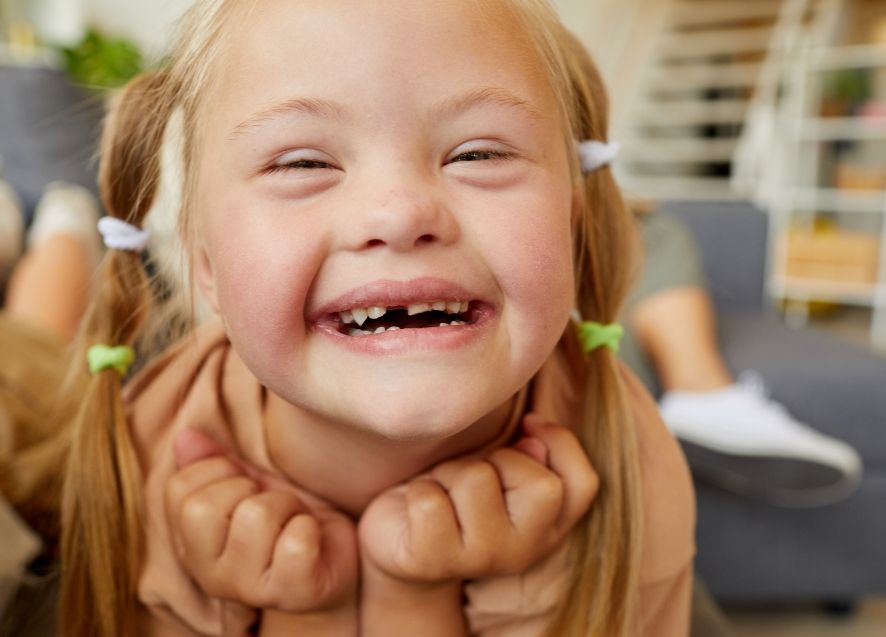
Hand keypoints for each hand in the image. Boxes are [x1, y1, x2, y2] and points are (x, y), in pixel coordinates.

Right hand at [164, 429, 358, 615]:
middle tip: (272, 504)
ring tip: (294, 519)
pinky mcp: (292, 594)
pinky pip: (295, 543)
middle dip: (250, 488)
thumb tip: (185, 436)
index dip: (220, 469)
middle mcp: (211, 575)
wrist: (337, 554)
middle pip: (203, 507)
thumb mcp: (250, 483)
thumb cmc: (287, 517)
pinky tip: (312, 539)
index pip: (178, 490)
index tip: (245, 483)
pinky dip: (309, 528)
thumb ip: (215, 463)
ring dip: (287, 505)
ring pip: (255, 516)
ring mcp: (249, 590)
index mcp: (192, 546)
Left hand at [358, 414, 598, 584]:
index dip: (562, 443)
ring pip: (476, 481)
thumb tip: (534, 437)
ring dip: (451, 472)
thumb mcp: (499, 469)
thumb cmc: (458, 495)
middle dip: (501, 460)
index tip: (529, 423)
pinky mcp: (434, 560)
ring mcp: (481, 559)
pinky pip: (430, 500)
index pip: (583, 484)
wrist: (402, 541)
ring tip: (443, 490)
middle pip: (541, 485)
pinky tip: (417, 509)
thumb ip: (529, 455)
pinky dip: (419, 491)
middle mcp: (524, 549)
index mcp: (548, 526)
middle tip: (475, 474)